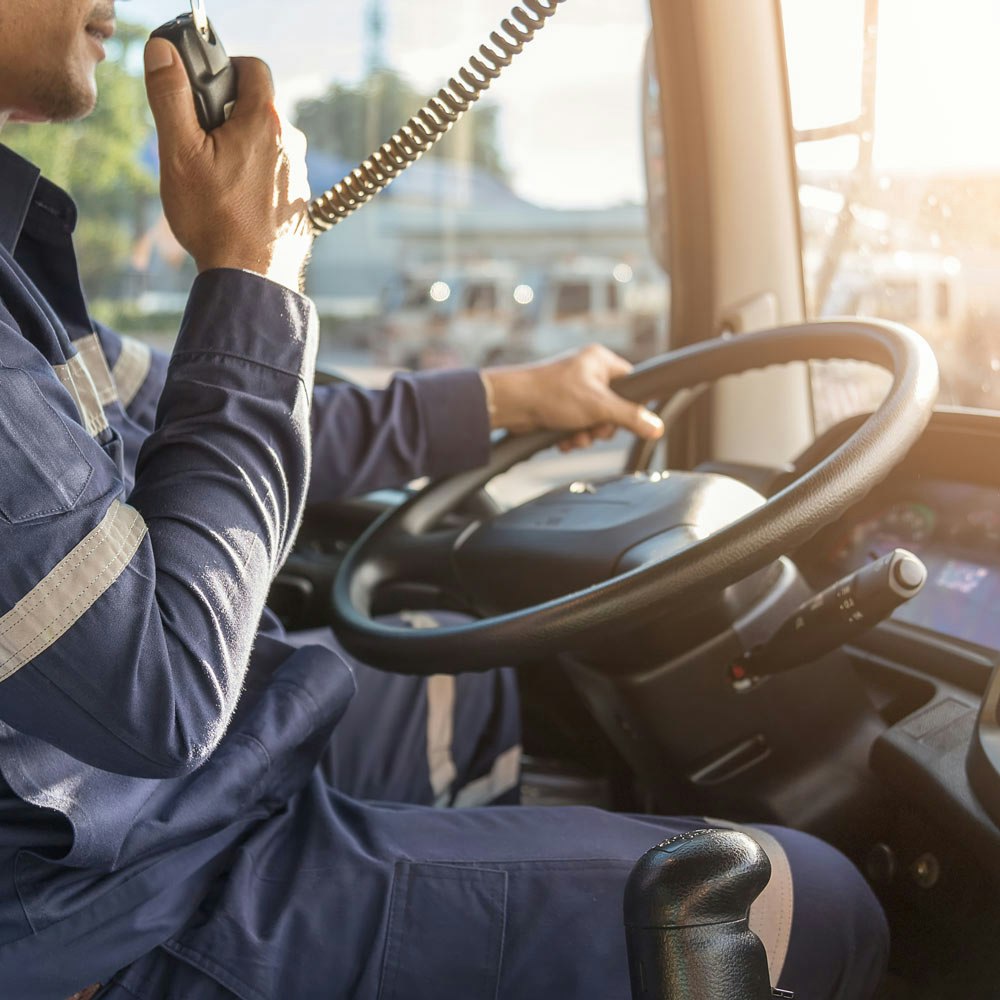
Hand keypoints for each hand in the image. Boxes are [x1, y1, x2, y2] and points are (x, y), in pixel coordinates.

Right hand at [143, 40, 312, 291]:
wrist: (250, 278)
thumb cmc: (214, 217)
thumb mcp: (180, 152)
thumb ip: (171, 96)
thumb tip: (162, 53)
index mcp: (266, 122)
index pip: (253, 67)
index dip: (225, 69)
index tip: (203, 92)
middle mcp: (291, 144)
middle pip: (257, 109)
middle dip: (227, 118)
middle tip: (199, 146)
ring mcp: (299, 176)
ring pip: (265, 146)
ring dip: (240, 152)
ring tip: (214, 182)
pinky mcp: (298, 203)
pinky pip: (273, 177)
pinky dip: (254, 181)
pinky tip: (234, 205)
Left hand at [482, 344, 664, 450]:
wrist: (511, 404)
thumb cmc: (551, 394)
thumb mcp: (599, 407)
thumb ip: (631, 417)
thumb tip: (657, 427)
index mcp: (601, 361)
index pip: (632, 384)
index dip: (629, 406)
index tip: (620, 419)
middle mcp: (588, 373)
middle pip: (614, 408)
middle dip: (601, 427)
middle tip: (591, 428)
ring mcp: (573, 391)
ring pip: (594, 421)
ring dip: (586, 435)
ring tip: (573, 436)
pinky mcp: (559, 407)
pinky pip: (577, 426)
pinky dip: (572, 436)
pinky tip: (563, 439)